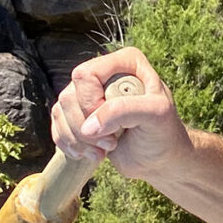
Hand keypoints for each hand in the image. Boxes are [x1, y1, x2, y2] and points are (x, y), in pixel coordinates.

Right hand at [51, 47, 191, 182]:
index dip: (91, 104)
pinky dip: (70, 145)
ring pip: (60, 112)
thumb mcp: (155, 115)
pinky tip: (90, 154)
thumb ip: (123, 111)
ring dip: (79, 140)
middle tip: (112, 143)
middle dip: (87, 128)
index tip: (115, 127)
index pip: (86, 75)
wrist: (161, 159)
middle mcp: (104, 73)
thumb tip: (88, 127)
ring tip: (104, 151)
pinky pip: (57, 125)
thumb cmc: (164, 134)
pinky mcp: (79, 115)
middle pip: (69, 96)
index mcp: (125, 62)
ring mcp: (89, 94)